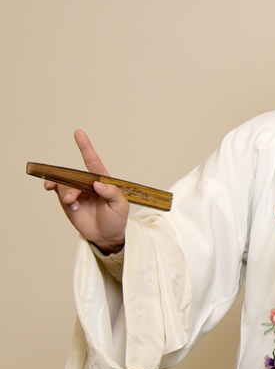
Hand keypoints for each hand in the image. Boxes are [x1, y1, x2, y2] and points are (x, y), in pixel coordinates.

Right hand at [44, 129, 129, 252]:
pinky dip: (59, 194)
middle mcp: (88, 184)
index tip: (78, 132)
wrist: (106, 236)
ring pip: (65, 184)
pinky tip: (67, 202)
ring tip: (71, 202)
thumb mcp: (121, 206)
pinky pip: (59, 192)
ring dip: (66, 192)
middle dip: (66, 175)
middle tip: (68, 192)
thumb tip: (97, 183)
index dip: (85, 147)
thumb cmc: (117, 219)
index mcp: (103, 181)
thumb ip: (112, 193)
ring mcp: (77, 192)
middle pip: (74, 173)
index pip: (93, 161)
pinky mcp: (68, 202)